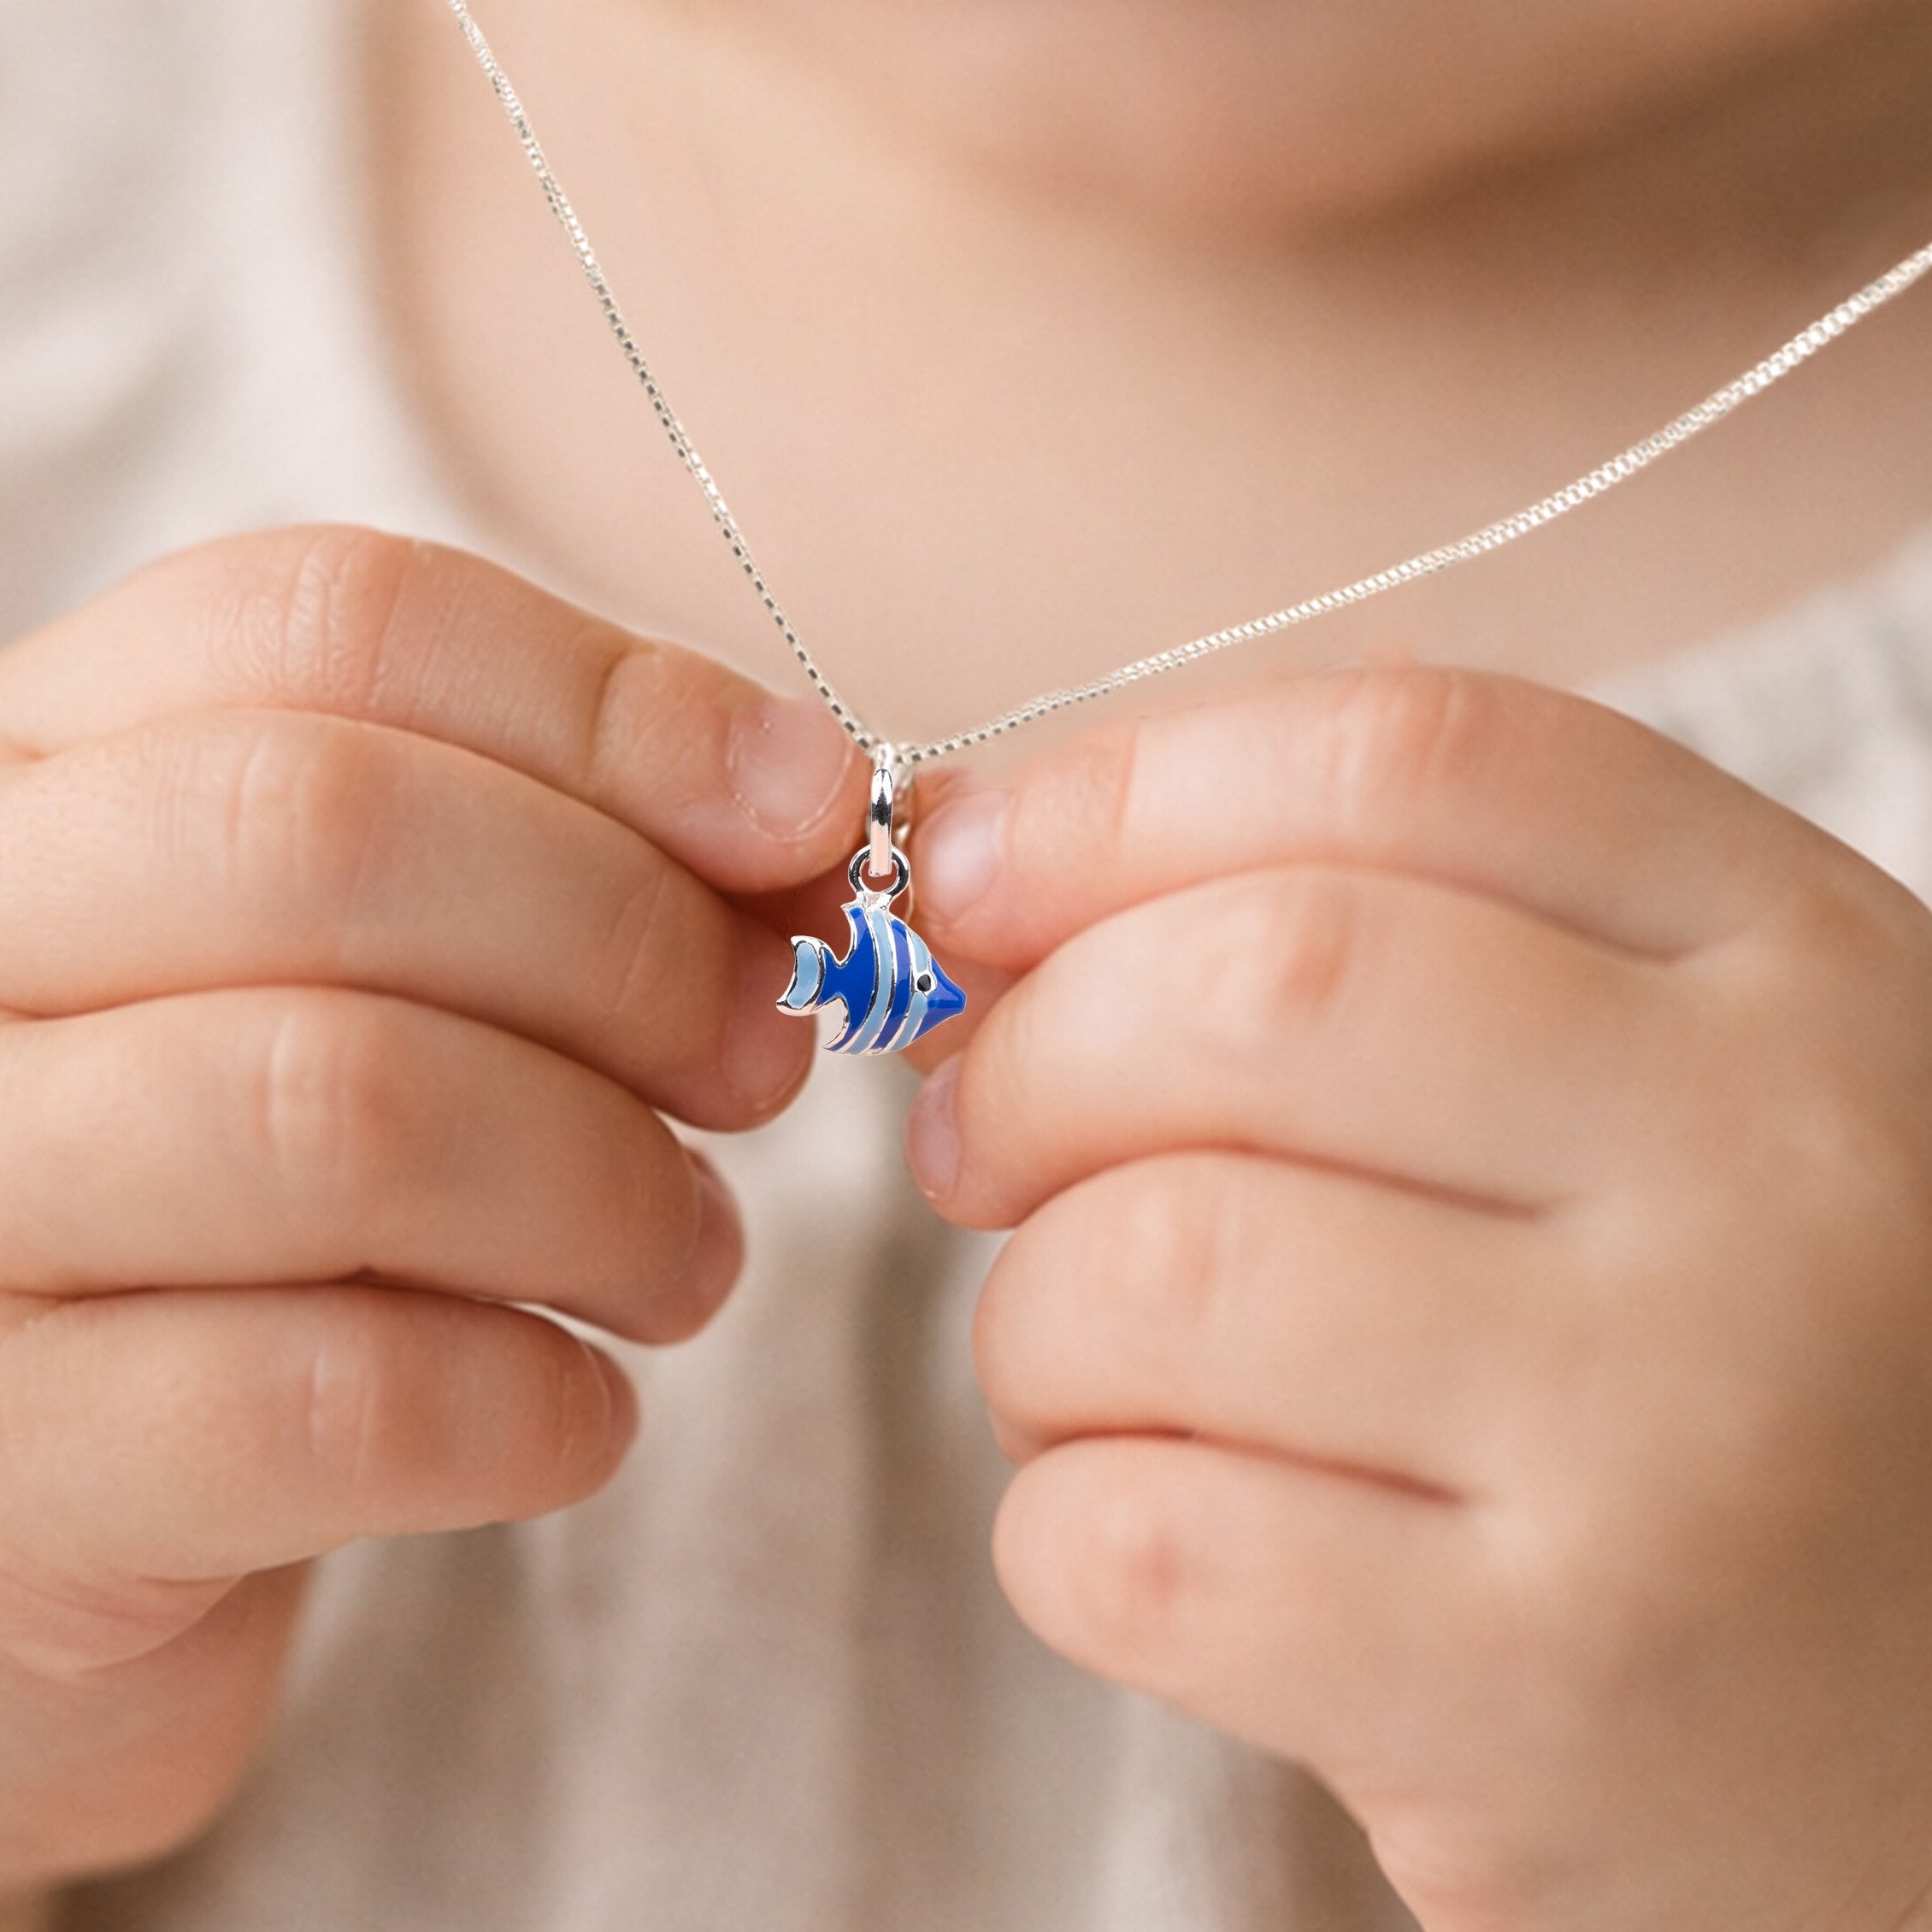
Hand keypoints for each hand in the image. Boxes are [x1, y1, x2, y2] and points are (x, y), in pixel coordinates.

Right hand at [0, 527, 860, 1889]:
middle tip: (764, 1059)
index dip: (616, 704)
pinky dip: (539, 1404)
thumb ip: (562, 860)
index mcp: (38, 776)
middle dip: (632, 946)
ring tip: (683, 1257)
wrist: (93, 1507)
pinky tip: (578, 1412)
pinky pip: (338, 1400)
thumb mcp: (379, 982)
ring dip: (613, 1192)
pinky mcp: (14, 1470)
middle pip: (330, 831)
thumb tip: (807, 812)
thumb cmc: (272, 1212)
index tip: (809, 810)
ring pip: (344, 1109)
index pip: (326, 620)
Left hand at [906, 666, 1931, 1931]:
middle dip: (1030, 1058)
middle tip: (980, 1145)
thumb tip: (983, 866)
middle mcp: (1772, 1164)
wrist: (1929, 1723)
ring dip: (1034, 1319)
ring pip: (1159, 1268)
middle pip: (1255, 986)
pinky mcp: (1557, 1696)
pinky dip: (1062, 1521)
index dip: (1117, 795)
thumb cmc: (1727, 1367)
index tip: (966, 871)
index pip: (1403, 759)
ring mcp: (1678, 1435)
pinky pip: (1147, 1542)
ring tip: (1083, 1366)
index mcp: (1794, 959)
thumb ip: (1386, 946)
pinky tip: (1146, 1529)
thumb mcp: (1657, 1090)